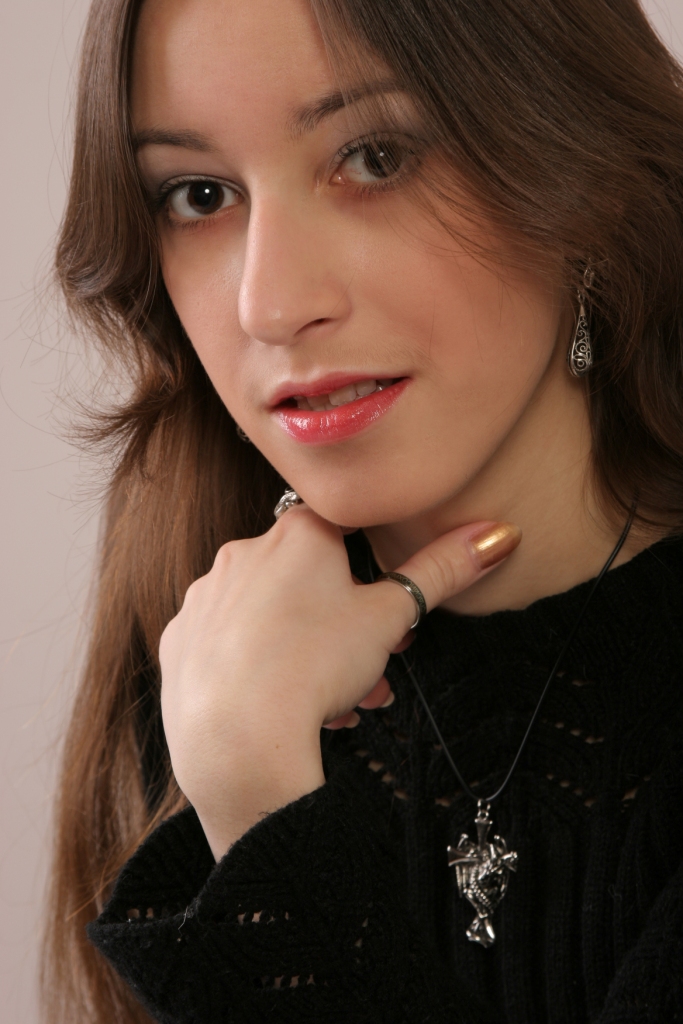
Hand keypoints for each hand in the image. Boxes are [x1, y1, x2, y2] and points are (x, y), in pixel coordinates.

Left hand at [159, 508, 519, 858]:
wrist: (236, 736)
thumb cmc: (314, 665)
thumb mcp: (391, 616)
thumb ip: (442, 571)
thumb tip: (497, 534)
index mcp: (296, 533)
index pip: (345, 529)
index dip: (372, 571)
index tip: (385, 610)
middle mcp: (243, 552)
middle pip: (308, 577)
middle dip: (345, 621)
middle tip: (372, 667)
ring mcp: (206, 597)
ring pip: (270, 615)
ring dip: (307, 649)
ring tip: (336, 703)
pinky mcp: (181, 640)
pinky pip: (229, 644)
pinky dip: (256, 665)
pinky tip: (280, 703)